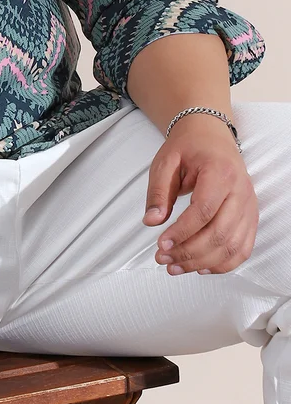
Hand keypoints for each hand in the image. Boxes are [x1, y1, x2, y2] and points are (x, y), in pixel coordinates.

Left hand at [142, 114, 257, 275]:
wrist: (211, 136)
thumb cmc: (189, 147)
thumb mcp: (166, 161)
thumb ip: (158, 191)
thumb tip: (151, 221)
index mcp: (220, 172)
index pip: (204, 211)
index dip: (182, 232)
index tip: (161, 244)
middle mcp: (241, 191)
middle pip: (220, 233)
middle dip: (189, 252)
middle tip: (163, 258)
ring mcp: (249, 206)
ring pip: (232, 246)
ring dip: (203, 262)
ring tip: (175, 266)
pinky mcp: (250, 217)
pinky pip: (242, 248)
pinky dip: (223, 263)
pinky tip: (200, 267)